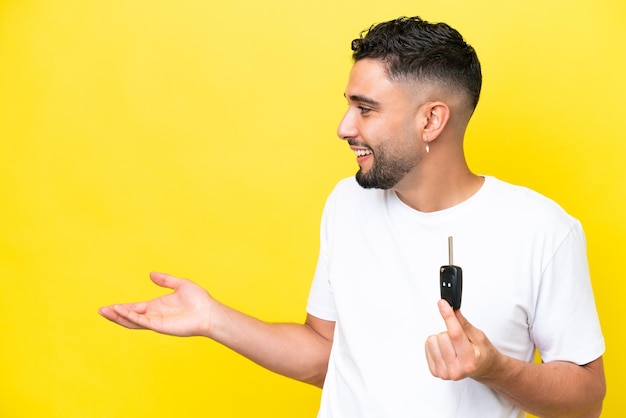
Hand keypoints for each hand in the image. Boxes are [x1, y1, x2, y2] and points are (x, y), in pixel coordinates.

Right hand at [98, 272, 213, 336]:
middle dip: (115, 314)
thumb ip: (165, 280)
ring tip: (105, 312)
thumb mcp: (180, 284)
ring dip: (118, 316)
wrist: (209, 311)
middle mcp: (154, 315)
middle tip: (101, 311)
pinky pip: (142, 321)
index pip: (134, 308)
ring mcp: (156, 321)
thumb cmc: (198, 300)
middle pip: (129, 315)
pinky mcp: (160, 325)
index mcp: (156, 306)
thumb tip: (150, 274)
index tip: (108, 306)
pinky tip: (120, 311)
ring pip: (132, 321)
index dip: (121, 307)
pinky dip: (130, 316)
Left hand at [425, 299, 498, 380]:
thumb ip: (463, 323)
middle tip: (459, 340)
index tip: (442, 304)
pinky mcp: (435, 371)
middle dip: (449, 332)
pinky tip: (446, 351)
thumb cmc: (482, 353)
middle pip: (442, 336)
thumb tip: (452, 309)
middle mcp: (456, 370)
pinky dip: (435, 345)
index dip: (448, 316)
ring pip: (432, 340)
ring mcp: (444, 373)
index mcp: (470, 361)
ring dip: (441, 339)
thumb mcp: (478, 336)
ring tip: (453, 346)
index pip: (455, 334)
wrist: (483, 368)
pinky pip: (427, 347)